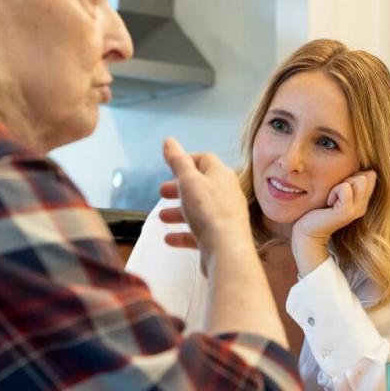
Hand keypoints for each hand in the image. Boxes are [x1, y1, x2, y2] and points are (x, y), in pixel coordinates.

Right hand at [158, 137, 254, 271]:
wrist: (227, 250)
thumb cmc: (209, 212)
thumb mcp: (188, 180)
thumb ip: (177, 161)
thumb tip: (169, 141)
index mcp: (221, 175)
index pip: (204, 159)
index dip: (186, 160)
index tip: (171, 166)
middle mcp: (226, 194)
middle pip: (200, 186)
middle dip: (179, 189)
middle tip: (162, 192)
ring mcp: (225, 217)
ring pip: (199, 210)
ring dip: (179, 212)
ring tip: (162, 216)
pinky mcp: (220, 238)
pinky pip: (199, 233)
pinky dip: (183, 233)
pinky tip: (170, 238)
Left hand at [291, 170, 376, 273]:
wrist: (307, 231)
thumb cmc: (317, 210)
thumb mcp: (335, 192)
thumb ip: (348, 182)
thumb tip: (366, 170)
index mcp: (362, 201)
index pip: (370, 175)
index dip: (352, 176)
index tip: (338, 190)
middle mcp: (362, 206)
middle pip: (366, 176)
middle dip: (347, 179)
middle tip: (334, 196)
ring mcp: (357, 210)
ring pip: (359, 180)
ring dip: (340, 185)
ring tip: (331, 200)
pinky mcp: (347, 212)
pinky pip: (345, 188)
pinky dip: (334, 191)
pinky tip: (328, 203)